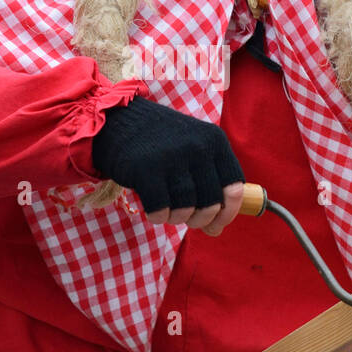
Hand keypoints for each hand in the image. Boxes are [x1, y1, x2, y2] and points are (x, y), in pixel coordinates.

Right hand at [91, 95, 244, 233]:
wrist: (117, 121)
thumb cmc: (160, 143)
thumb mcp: (193, 149)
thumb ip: (208, 183)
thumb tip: (216, 230)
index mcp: (215, 140)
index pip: (234, 188)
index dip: (227, 214)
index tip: (215, 225)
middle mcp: (198, 147)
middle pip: (211, 204)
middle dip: (199, 220)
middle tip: (187, 219)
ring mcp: (172, 158)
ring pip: (186, 209)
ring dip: (176, 218)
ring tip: (167, 209)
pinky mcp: (146, 170)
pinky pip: (161, 210)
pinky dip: (157, 217)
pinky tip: (152, 210)